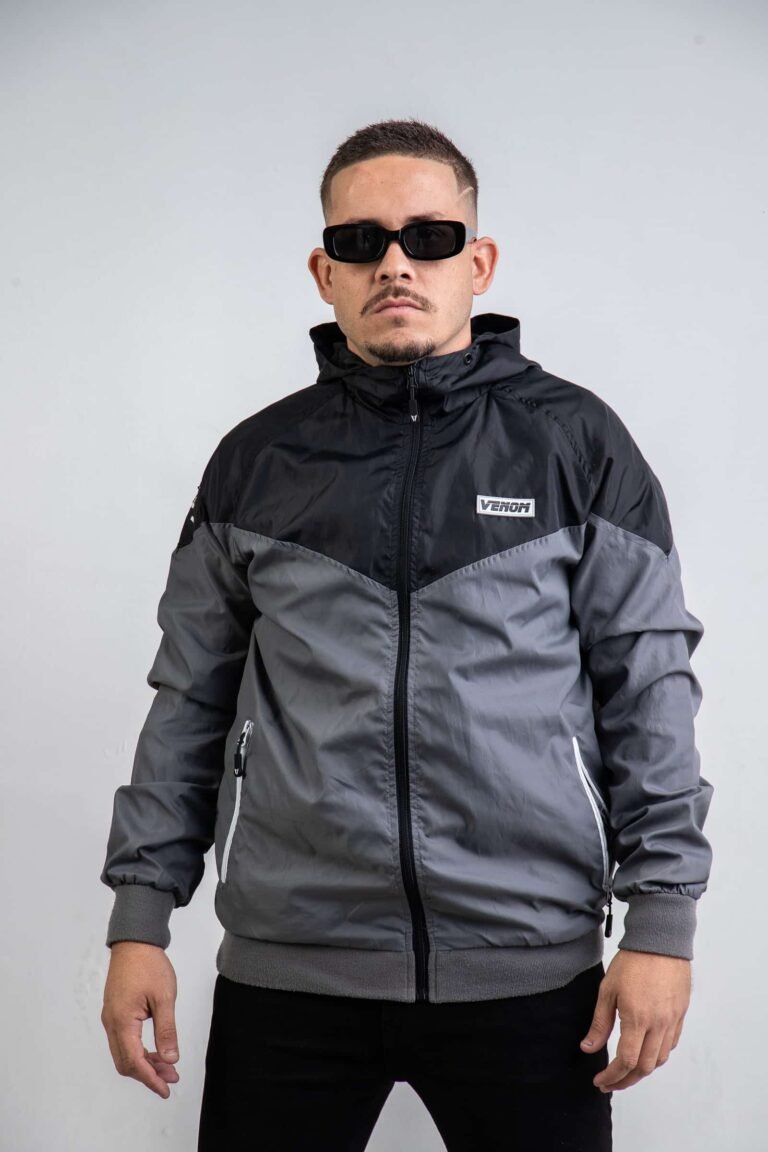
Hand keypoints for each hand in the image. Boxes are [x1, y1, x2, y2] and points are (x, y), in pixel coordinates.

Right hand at [101, 941, 180, 1098]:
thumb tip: (170, 1059)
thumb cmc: (149, 965)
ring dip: (144, 1062)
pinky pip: (123, 1041)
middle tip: (171, 1078)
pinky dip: (139, 1050)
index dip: (150, 1079)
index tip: (165, 1090)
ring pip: (124, 1052)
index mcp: (122, 1021)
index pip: (134, 1061)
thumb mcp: (164, 998)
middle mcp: (111, 1023)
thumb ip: (166, 1030)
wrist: (134, 941)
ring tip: (168, 1066)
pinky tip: (156, 1050)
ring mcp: (111, 1018)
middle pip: (126, 1062)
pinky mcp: (115, 1012)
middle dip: (148, 1074)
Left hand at [580, 949, 689, 1091]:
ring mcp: (672, 1021)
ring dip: (642, 1070)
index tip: (600, 1081)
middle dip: (626, 1080)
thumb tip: (588, 1048)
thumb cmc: (632, 961)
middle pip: (645, 1067)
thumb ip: (600, 1023)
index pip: (626, 1062)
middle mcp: (658, 1025)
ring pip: (660, 1059)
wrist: (660, 941)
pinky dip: (658, 1055)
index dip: (612, 1076)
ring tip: (625, 1070)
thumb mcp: (607, 990)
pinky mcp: (680, 1014)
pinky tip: (645, 1051)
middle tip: (610, 1082)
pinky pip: (671, 1044)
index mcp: (637, 1019)